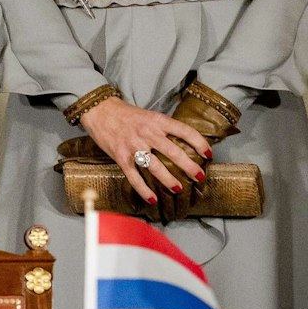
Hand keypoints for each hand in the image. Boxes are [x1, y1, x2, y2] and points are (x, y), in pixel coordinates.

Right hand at [77, 98, 209, 220]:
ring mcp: (134, 146)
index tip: (208, 154)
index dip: (199, 143)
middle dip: (189, 166)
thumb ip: (163, 128)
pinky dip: (144, 190)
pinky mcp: (120, 157)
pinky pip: (134, 177)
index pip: (184, 131)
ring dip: (169, 180)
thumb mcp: (149, 116)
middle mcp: (147, 133)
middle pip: (173, 152)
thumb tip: (183, 144)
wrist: (99, 110)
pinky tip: (152, 198)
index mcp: (157, 121)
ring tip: (178, 188)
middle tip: (199, 176)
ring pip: (155, 167)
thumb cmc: (125, 114)